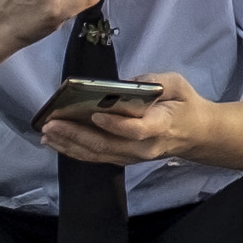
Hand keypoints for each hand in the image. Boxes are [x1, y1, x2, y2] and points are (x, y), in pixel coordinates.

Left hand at [44, 71, 216, 165]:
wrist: (195, 134)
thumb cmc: (184, 104)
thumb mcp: (176, 85)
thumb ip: (153, 83)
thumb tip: (122, 85)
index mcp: (160, 126)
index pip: (136, 130)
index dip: (115, 125)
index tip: (94, 114)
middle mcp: (143, 147)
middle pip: (107, 145)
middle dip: (76, 134)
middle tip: (52, 123)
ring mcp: (132, 157)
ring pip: (97, 154)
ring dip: (69, 144)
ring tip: (47, 133)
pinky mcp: (123, 159)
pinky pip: (96, 157)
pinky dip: (73, 150)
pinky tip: (56, 142)